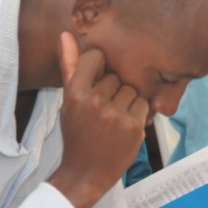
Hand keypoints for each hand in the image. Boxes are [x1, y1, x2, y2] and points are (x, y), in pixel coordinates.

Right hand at [48, 32, 148, 207]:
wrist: (85, 173)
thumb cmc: (77, 134)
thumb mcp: (68, 101)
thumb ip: (69, 66)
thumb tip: (65, 34)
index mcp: (74, 93)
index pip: (95, 57)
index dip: (98, 71)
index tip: (94, 87)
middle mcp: (94, 101)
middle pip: (115, 77)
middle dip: (112, 92)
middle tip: (101, 113)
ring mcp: (115, 114)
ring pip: (130, 90)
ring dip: (126, 103)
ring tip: (113, 121)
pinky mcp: (133, 126)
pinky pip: (142, 104)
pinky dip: (137, 115)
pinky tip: (124, 128)